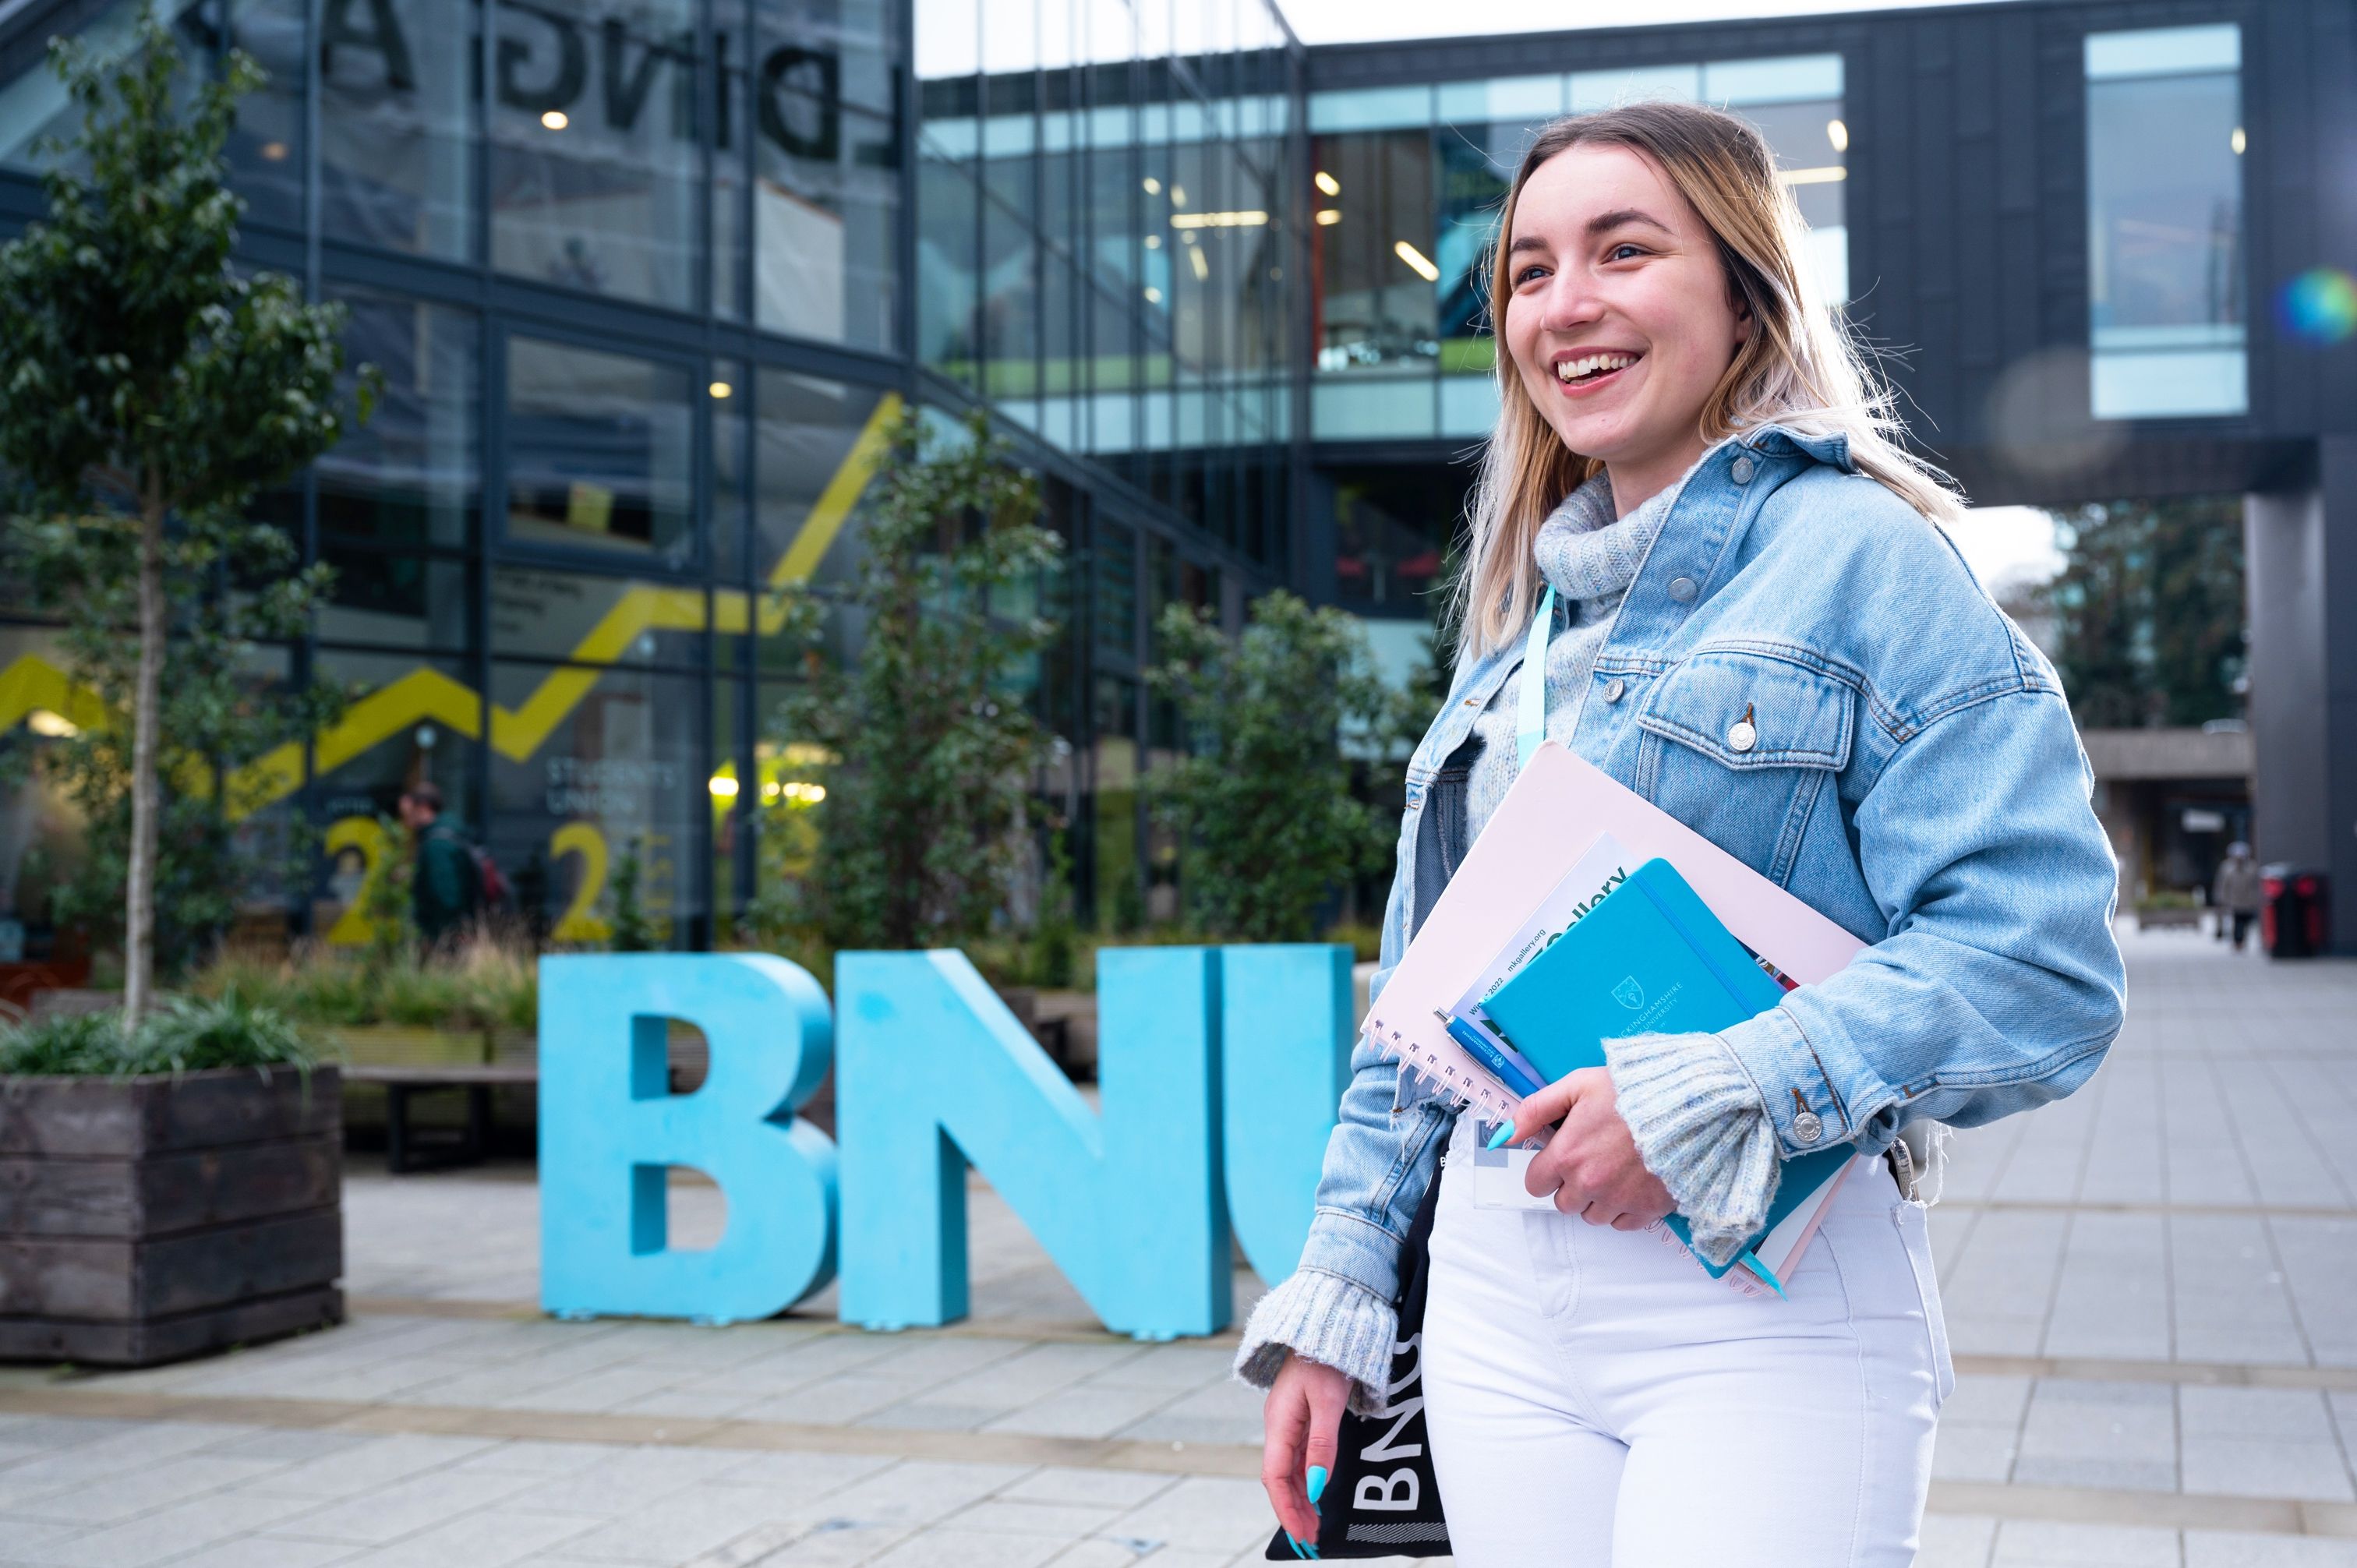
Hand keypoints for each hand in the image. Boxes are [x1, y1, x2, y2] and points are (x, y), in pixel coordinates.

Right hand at [1260, 1352, 1347, 1553]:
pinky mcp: (1300, 1420)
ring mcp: (1288, 1424)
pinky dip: (1305, 1482)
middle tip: (1311, 1542)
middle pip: (1280, 1479)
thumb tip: (1315, 1487)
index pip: (1274, 1477)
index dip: (1285, 1508)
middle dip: (1293, 1512)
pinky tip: (1315, 1497)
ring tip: (1314, 1528)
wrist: (1325, 1327)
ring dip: (1299, 1500)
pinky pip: (1298, 1459)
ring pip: (1288, 1471)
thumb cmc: (1327, 1360)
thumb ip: (1322, 1445)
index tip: (1300, 1534)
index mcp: (1279, 1422)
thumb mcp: (1328, 1403)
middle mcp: (1279, 1426)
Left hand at [1506, 1067, 1674, 1229]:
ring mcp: (1618, 1200)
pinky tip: (1633, 1184)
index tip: (1560, 1157)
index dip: (1545, 1170)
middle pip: (1563, 1203)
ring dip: (1597, 1199)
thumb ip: (1537, 1109)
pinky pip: (1622, 1224)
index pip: (1535, 1184)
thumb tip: (1507, 1132)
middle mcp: (1589, 1184)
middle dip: (1571, 1185)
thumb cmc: (1634, 1091)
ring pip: (1592, 1216)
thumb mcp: (1578, 1085)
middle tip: (1592, 1159)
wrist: (1689, 1105)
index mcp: (1567, 1155)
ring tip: (1615, 1170)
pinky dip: (1624, 1209)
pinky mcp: (1647, 1209)